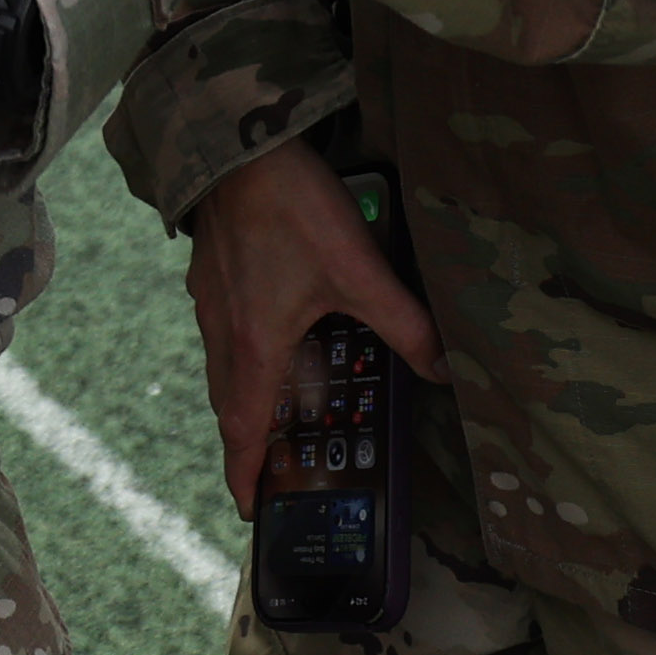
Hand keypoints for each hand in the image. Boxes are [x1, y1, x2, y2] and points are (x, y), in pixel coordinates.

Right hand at [186, 138, 444, 512]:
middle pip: (228, 402)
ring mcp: (211, 298)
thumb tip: (445, 369)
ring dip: (242, 392)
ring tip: (272, 401)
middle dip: (247, 439)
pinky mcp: (210, 270)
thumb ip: (405, 324)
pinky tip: (264, 326)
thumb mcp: (360, 271)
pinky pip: (220, 328)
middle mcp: (224, 330)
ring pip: (220, 364)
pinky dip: (238, 348)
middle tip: (269, 463)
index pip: (243, 429)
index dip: (245, 473)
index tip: (251, 507)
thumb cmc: (292, 209)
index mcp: (255, 346)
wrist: (237, 147)